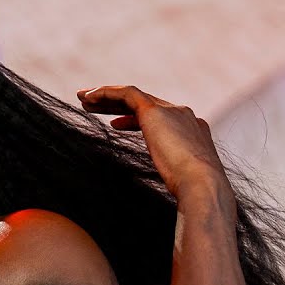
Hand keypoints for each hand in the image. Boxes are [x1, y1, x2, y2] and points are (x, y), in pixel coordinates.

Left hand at [77, 85, 230, 198]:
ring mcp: (171, 111)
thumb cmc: (191, 191)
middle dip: (116, 104)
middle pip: (144, 104)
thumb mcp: (180, 179)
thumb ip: (175, 172)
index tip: (114, 124)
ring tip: (83, 100)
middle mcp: (183, 115)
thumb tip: (175, 183)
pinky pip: (127, 93)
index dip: (133, 119)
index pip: (158, 117)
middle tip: (92, 106)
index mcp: (192, 131)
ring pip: (133, 95)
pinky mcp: (155, 111)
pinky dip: (106, 93)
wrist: (202, 184)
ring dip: (106, 96)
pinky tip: (88, 98)